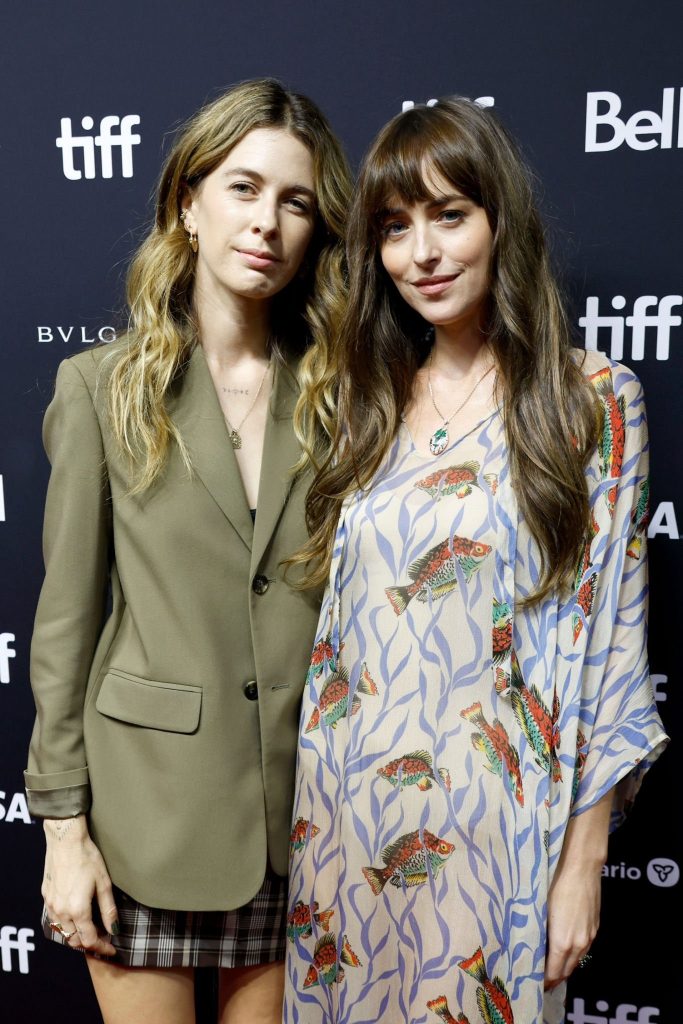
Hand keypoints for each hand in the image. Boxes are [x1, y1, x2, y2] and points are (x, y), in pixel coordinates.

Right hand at [42, 815, 118, 956]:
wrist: (65, 840)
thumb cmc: (87, 858)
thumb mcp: (104, 883)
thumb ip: (108, 909)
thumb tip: (114, 929)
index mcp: (77, 910)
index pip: (89, 940)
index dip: (102, 948)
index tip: (112, 949)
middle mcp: (61, 911)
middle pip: (73, 940)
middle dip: (88, 943)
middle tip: (102, 939)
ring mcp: (51, 905)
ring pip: (62, 931)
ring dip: (75, 935)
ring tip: (90, 929)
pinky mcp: (46, 896)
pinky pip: (55, 919)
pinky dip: (65, 924)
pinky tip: (75, 916)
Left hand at [544, 858, 599, 988]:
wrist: (582, 870)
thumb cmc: (556, 886)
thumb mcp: (542, 910)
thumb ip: (542, 932)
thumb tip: (536, 944)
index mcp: (562, 942)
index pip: (554, 972)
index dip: (545, 980)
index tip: (535, 983)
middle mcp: (578, 944)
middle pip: (567, 970)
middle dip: (556, 978)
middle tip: (544, 980)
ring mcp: (589, 936)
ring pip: (577, 960)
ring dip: (566, 967)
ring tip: (555, 969)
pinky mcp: (595, 927)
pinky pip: (584, 949)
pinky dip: (575, 955)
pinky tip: (568, 951)